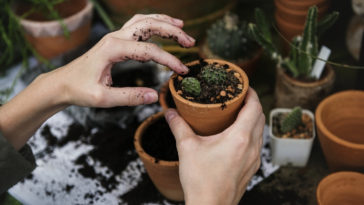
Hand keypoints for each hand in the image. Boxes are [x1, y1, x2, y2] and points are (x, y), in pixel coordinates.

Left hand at [0, 14, 194, 149]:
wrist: (62, 83)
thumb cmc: (79, 90)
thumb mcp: (103, 98)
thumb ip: (129, 97)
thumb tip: (154, 96)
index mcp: (112, 49)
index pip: (149, 51)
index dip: (169, 60)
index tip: (182, 71)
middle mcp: (115, 37)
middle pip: (149, 25)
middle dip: (172, 31)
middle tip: (190, 42)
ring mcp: (115, 37)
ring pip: (143, 20)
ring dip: (164, 22)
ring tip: (182, 27)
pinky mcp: (115, 41)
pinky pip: (137, 25)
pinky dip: (153, 23)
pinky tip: (162, 27)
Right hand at [165, 88, 264, 204]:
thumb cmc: (200, 180)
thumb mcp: (187, 148)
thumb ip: (178, 126)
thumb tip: (170, 112)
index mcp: (240, 137)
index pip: (254, 107)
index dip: (251, 93)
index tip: (243, 86)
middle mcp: (252, 147)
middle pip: (260, 117)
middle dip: (252, 103)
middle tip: (238, 97)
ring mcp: (254, 159)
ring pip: (260, 131)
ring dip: (253, 118)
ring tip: (237, 113)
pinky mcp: (252, 168)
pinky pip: (257, 144)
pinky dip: (251, 133)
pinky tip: (236, 135)